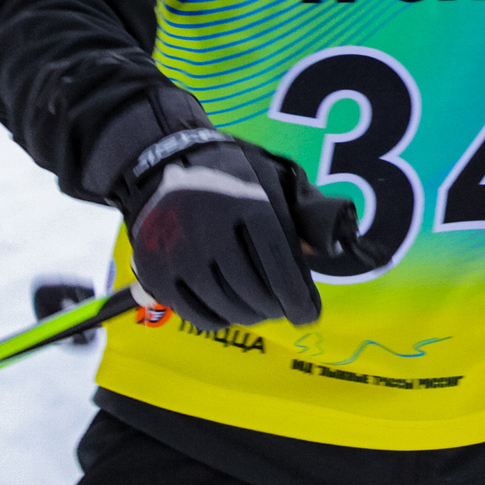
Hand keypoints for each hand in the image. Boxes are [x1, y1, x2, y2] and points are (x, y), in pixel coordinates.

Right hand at [120, 137, 359, 331]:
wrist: (168, 165)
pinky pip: (198, 315)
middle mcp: (209, 226)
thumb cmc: (234, 179)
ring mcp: (178, 252)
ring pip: (227, 307)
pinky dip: (220, 319)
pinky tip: (229, 309)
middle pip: (254, 291)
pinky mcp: (154, 272)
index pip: (279, 263)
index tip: (308, 315)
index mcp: (246, 201)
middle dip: (276, 308)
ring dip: (250, 315)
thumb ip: (304, 214)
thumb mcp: (273, 180)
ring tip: (258, 308)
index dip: (298, 298)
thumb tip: (330, 249)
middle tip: (282, 308)